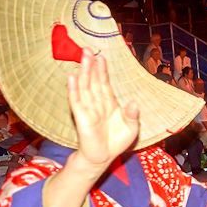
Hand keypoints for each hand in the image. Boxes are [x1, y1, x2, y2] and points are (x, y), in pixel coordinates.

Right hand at [67, 50, 138, 168]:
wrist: (104, 157)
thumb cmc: (116, 142)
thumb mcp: (131, 128)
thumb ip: (132, 115)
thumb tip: (133, 103)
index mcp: (110, 104)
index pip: (105, 83)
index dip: (103, 71)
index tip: (102, 57)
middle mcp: (97, 103)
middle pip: (94, 81)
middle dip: (92, 65)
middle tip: (88, 49)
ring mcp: (88, 109)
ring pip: (85, 86)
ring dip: (84, 71)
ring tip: (83, 57)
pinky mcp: (81, 117)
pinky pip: (77, 101)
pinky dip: (74, 89)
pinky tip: (72, 77)